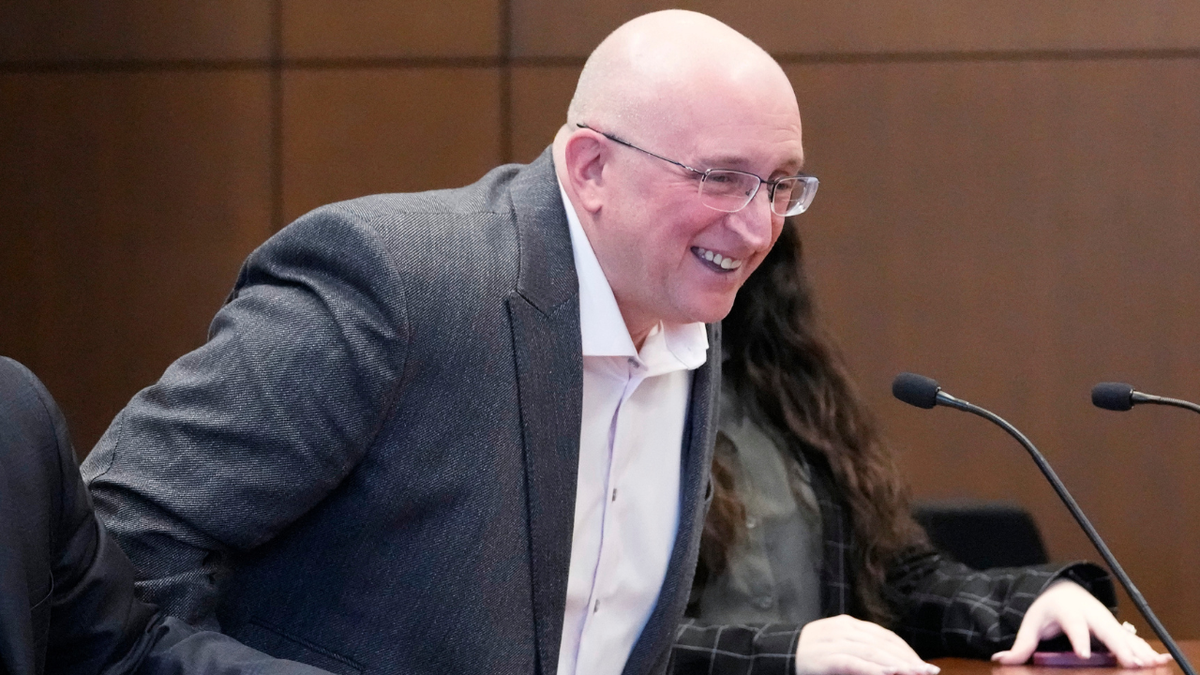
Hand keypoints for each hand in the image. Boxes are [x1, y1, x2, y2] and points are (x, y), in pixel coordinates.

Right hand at [795, 614, 939, 674]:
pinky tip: (888, 674)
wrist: (776, 655)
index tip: (924, 665)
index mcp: (847, 625)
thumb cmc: (809, 659)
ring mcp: (832, 641)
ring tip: (915, 674)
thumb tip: (890, 663)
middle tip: (928, 672)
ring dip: (896, 665)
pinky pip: (852, 663)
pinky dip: (872, 669)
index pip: (883, 636)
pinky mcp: (824, 658)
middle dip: (907, 659)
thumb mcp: (837, 651)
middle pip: (882, 643)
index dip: (906, 650)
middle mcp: (842, 629)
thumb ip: (860, 653)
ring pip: (871, 652)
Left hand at [991, 579, 1171, 667]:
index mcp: (1067, 611)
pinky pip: (1133, 639)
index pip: (1073, 625)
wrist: (1064, 590)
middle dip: (1117, 645)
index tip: (1083, 654)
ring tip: (1149, 664)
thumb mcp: (1031, 623)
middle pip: (1105, 629)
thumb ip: (1020, 644)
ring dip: (1137, 649)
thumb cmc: (1047, 610)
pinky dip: (1146, 649)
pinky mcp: (1116, 628)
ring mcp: (1105, 620)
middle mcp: (1090, 614)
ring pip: (1123, 635)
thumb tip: (999, 660)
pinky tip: (1158, 660)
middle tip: (1128, 663)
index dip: (1078, 639)